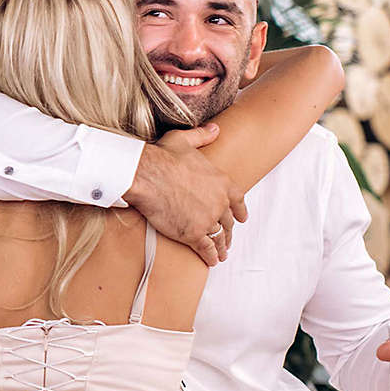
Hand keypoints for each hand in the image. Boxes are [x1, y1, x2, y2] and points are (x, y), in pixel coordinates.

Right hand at [125, 123, 247, 265]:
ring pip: (219, 237)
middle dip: (228, 231)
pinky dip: (210, 256)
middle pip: (227, 222)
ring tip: (221, 254)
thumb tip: (215, 128)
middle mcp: (219, 203)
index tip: (242, 218)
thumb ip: (203, 135)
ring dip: (221, 246)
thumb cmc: (164, 157)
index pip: (238, 199)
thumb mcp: (184, 140)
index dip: (240, 210)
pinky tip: (212, 262)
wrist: (148, 175)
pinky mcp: (193, 234)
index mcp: (221, 181)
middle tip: (227, 239)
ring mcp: (208, 220)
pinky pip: (206, 249)